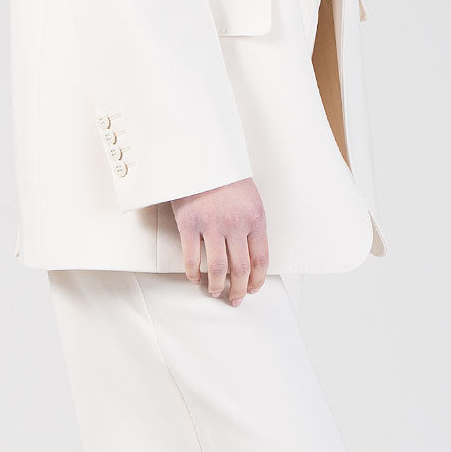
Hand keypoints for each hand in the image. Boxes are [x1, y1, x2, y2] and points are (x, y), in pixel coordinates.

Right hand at [170, 177, 268, 306]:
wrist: (199, 152)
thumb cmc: (224, 172)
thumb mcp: (248, 195)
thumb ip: (250, 221)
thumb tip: (249, 250)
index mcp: (255, 217)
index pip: (261, 258)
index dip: (258, 280)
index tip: (254, 288)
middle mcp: (236, 223)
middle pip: (241, 268)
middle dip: (240, 289)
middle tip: (236, 299)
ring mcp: (212, 224)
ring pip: (218, 268)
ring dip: (217, 286)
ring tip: (214, 291)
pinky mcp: (189, 224)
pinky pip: (192, 258)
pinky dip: (193, 273)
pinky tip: (195, 278)